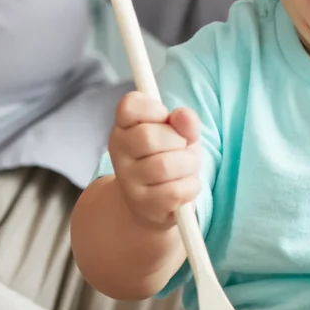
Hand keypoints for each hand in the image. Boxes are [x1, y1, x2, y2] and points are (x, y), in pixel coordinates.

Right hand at [108, 90, 201, 229]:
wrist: (153, 203)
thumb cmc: (168, 159)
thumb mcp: (179, 135)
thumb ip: (185, 122)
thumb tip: (184, 115)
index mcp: (124, 127)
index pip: (129, 105)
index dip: (154, 108)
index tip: (165, 119)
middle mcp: (119, 151)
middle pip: (148, 137)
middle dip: (178, 142)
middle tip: (182, 149)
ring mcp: (127, 180)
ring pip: (164, 166)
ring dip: (188, 166)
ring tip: (186, 168)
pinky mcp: (141, 204)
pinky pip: (173, 192)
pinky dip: (190, 187)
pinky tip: (186, 186)